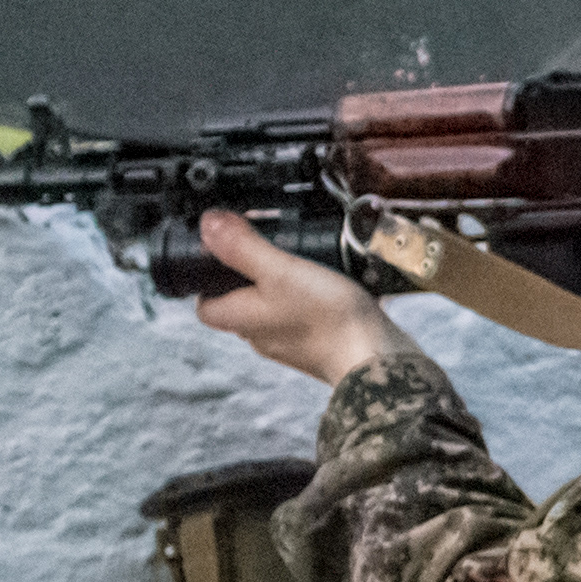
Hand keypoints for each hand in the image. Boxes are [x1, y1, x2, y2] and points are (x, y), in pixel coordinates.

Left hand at [193, 211, 408, 387]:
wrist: (375, 358)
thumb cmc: (327, 320)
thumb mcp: (280, 270)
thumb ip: (242, 247)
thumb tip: (207, 224)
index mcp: (242, 319)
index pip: (205, 306)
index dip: (206, 281)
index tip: (219, 256)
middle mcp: (261, 335)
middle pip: (240, 304)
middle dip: (247, 277)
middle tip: (264, 249)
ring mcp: (291, 343)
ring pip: (273, 310)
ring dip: (282, 287)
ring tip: (301, 262)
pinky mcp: (319, 344)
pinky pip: (304, 317)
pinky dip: (310, 300)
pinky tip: (329, 285)